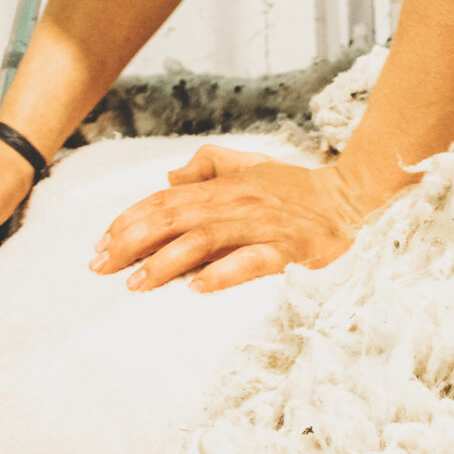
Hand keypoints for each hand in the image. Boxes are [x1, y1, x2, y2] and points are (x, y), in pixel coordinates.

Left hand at [91, 147, 374, 292]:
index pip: (166, 201)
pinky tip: (197, 288)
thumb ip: (209, 165)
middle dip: (132, 242)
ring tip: (135, 283)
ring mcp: (261, 226)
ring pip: (203, 241)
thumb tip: (168, 176)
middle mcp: (236, 204)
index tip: (100, 244)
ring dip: (165, 262)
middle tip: (100, 266)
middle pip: (174, 219)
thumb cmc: (299, 188)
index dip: (130, 220)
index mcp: (225, 187)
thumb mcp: (252, 165)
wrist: (354, 197)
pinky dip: (223, 274)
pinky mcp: (287, 249)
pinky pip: (251, 262)